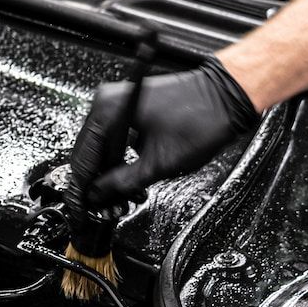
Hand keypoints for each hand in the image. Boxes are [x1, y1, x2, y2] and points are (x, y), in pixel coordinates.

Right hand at [78, 60, 261, 205]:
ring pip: (102, 148)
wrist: (225, 97)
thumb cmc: (201, 118)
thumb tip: (99, 195)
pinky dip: (120, 160)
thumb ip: (123, 182)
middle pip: (89, 153)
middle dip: (97, 184)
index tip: (81, 210)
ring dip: (110, 174)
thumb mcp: (159, 163)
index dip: (82, 190)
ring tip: (122, 198)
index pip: (82, 158)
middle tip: (105, 209)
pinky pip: (115, 138)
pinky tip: (130, 180)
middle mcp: (107, 102)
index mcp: (108, 111)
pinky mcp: (130, 107)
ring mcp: (118, 102)